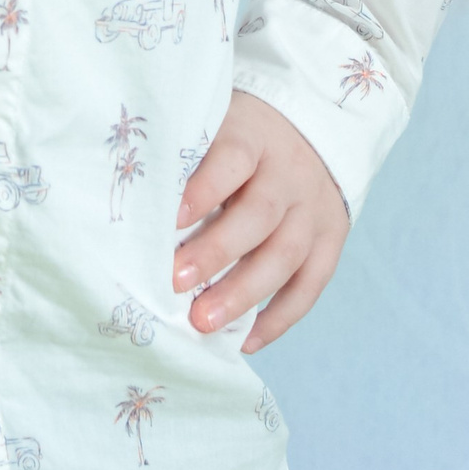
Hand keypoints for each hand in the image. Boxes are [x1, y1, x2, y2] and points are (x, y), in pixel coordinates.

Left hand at [172, 91, 349, 352]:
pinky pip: (310, 285)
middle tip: (177, 282)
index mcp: (256, 138)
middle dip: (217, 251)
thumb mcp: (218, 129)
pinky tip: (246, 340)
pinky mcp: (331, 240)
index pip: (234, 159)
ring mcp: (315, 210)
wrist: (313, 133)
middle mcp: (291, 174)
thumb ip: (188, 159)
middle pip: (260, 214)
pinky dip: (279, 317)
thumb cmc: (242, 140)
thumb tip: (138, 207)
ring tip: (205, 321)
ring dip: (244, 292)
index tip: (173, 218)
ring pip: (286, 254)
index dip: (206, 188)